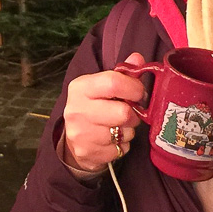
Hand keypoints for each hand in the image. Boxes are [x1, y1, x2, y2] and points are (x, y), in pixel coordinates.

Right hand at [61, 52, 148, 175]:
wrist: (73, 138)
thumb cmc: (93, 106)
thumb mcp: (101, 85)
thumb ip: (121, 72)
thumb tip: (138, 59)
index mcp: (81, 87)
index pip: (113, 83)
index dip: (134, 88)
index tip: (139, 92)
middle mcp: (77, 110)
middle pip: (123, 112)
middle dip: (134, 114)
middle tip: (131, 113)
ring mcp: (81, 134)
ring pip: (124, 132)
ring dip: (129, 130)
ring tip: (120, 126)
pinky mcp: (88, 152)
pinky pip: (121, 149)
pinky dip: (123, 145)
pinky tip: (114, 139)